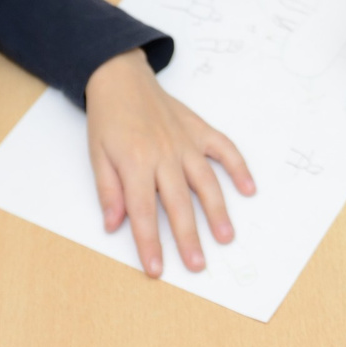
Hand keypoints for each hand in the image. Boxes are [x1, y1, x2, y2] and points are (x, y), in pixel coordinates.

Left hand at [84, 49, 254, 275]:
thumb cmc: (107, 119)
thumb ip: (108, 191)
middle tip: (198, 264)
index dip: (149, 243)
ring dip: (217, 210)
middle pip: (178, 203)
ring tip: (226, 236)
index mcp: (135, 163)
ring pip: (205, 181)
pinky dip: (238, 167)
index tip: (156, 269)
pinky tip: (249, 188)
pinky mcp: (198, 130)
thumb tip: (113, 226)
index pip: (143, 212)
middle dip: (189, 237)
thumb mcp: (96, 155)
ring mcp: (185, 142)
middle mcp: (164, 154)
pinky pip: (224, 148)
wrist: (120, 77)